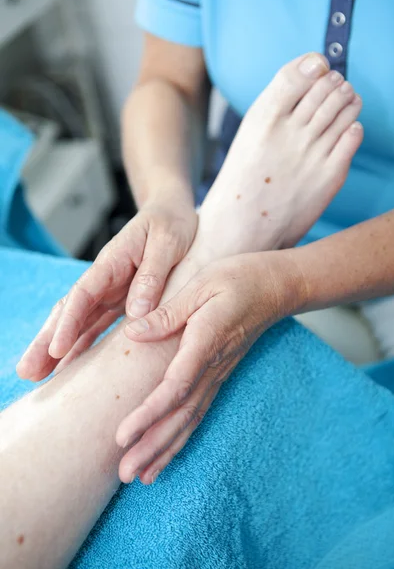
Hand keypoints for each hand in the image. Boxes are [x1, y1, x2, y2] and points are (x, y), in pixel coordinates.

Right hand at [17, 196, 197, 381]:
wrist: (172, 211)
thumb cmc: (171, 223)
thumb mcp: (167, 244)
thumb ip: (152, 276)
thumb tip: (136, 312)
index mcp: (112, 261)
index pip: (83, 294)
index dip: (68, 322)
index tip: (56, 348)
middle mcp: (104, 279)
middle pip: (69, 311)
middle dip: (47, 341)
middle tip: (27, 371)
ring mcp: (109, 291)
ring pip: (77, 322)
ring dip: (57, 348)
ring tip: (36, 376)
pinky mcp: (119, 300)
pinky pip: (96, 325)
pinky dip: (81, 345)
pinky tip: (69, 367)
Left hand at [116, 251, 302, 483]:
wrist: (275, 286)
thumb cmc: (237, 278)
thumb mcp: (202, 284)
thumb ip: (169, 312)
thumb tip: (133, 334)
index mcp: (204, 341)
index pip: (175, 386)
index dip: (148, 413)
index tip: (122, 436)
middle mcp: (212, 365)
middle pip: (181, 414)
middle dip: (152, 445)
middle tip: (125, 474)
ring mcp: (218, 374)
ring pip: (191, 419)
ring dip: (166, 449)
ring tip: (142, 476)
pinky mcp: (219, 375)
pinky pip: (199, 410)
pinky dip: (182, 435)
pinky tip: (167, 451)